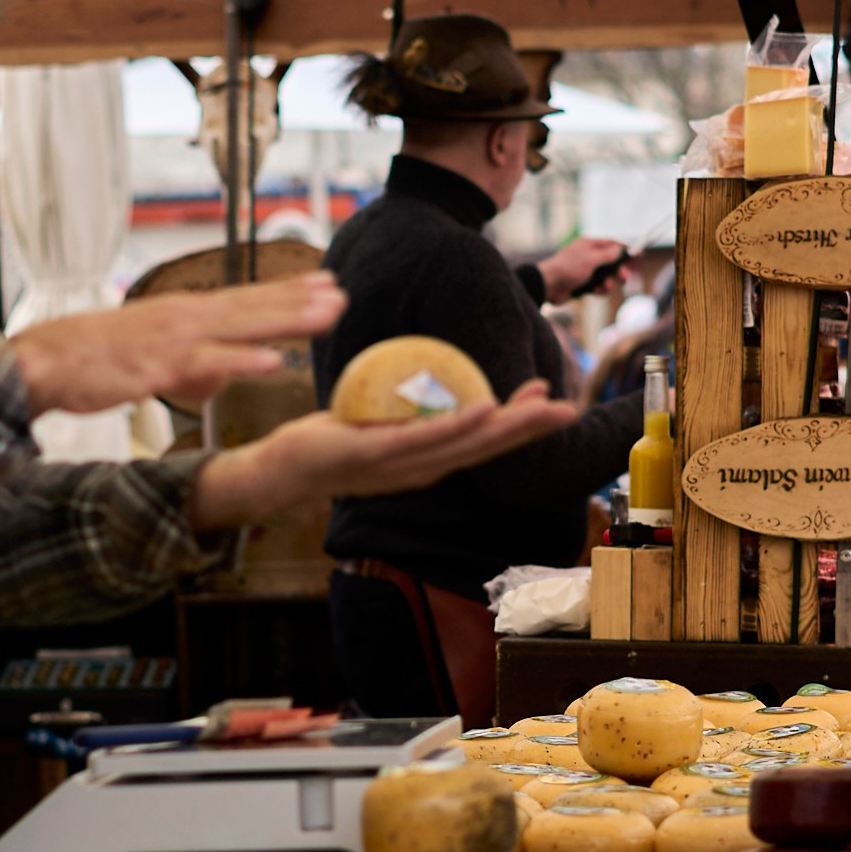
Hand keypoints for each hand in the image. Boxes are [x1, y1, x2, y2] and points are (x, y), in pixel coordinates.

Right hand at [10, 276, 345, 418]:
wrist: (37, 364)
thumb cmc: (90, 360)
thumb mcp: (152, 360)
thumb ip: (193, 365)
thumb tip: (222, 375)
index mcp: (182, 315)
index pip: (244, 300)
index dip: (286, 293)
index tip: (326, 284)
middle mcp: (182, 319)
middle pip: (250, 306)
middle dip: (298, 300)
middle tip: (341, 292)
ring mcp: (170, 340)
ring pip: (238, 327)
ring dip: (284, 319)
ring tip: (326, 314)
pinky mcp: (154, 366)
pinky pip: (204, 364)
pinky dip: (241, 360)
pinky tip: (273, 360)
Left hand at [188, 381, 574, 530]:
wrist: (282, 471)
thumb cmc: (328, 443)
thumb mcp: (376, 425)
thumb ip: (405, 412)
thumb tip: (426, 380)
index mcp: (425, 461)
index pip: (481, 441)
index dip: (519, 424)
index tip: (549, 399)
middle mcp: (422, 469)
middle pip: (486, 447)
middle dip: (530, 429)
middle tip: (569, 408)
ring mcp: (402, 466)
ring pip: (466, 443)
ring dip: (509, 426)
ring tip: (540, 407)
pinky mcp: (377, 456)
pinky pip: (426, 437)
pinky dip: (460, 425)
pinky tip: (485, 409)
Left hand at [539, 237, 627, 301]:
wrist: (548, 285)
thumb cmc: (568, 268)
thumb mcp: (591, 259)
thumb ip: (608, 255)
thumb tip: (621, 249)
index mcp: (589, 245)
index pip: (612, 244)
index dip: (625, 251)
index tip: (637, 257)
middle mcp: (588, 256)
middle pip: (611, 262)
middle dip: (619, 271)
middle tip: (624, 277)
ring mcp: (585, 270)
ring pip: (606, 276)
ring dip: (608, 283)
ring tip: (605, 286)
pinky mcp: (583, 284)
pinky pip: (598, 286)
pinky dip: (599, 290)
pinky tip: (596, 292)